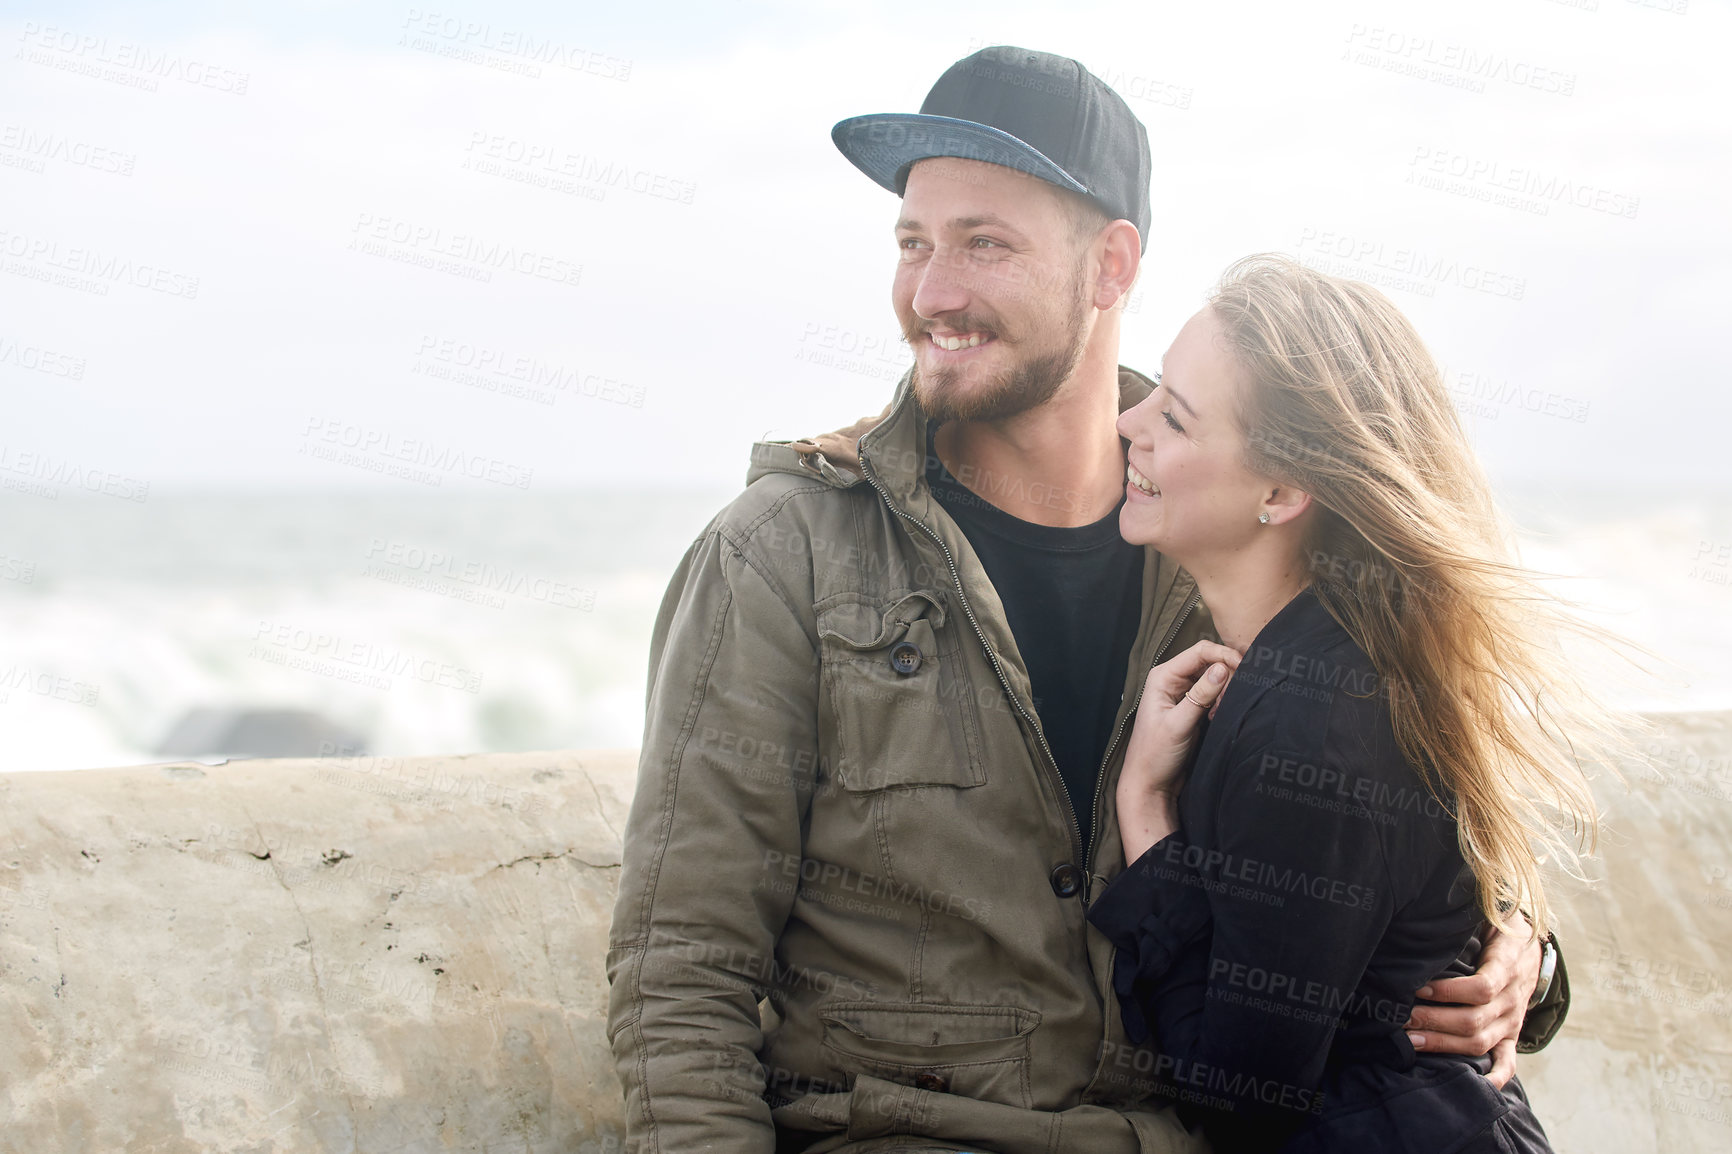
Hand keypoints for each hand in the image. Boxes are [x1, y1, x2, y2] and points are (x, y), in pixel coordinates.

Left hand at [1117, 640, 1241, 862]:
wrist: (1150, 783)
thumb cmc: (1156, 755)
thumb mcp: (1180, 724)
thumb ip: (1201, 695)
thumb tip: (1223, 668)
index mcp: (1163, 676)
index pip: (1200, 651)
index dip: (1224, 655)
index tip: (1245, 669)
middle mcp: (1172, 680)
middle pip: (1209, 661)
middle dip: (1227, 673)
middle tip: (1236, 695)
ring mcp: (1182, 693)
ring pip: (1214, 676)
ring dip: (1226, 687)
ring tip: (1224, 708)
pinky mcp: (1192, 707)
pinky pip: (1214, 693)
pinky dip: (1222, 699)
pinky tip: (1219, 714)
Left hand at [1406, 916, 1541, 1088]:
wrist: (1531, 944)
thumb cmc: (1499, 926)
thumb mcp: (1492, 915)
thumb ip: (1467, 919)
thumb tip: (1432, 912)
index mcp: (1508, 967)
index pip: (1481, 987)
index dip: (1449, 990)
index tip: (1418, 986)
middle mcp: (1511, 999)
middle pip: (1474, 1020)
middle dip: (1433, 1021)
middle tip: (1401, 1018)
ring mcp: (1512, 1020)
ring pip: (1480, 1042)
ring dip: (1443, 1044)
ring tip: (1409, 1040)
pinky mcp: (1511, 1034)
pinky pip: (1507, 1062)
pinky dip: (1494, 1078)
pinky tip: (1474, 1086)